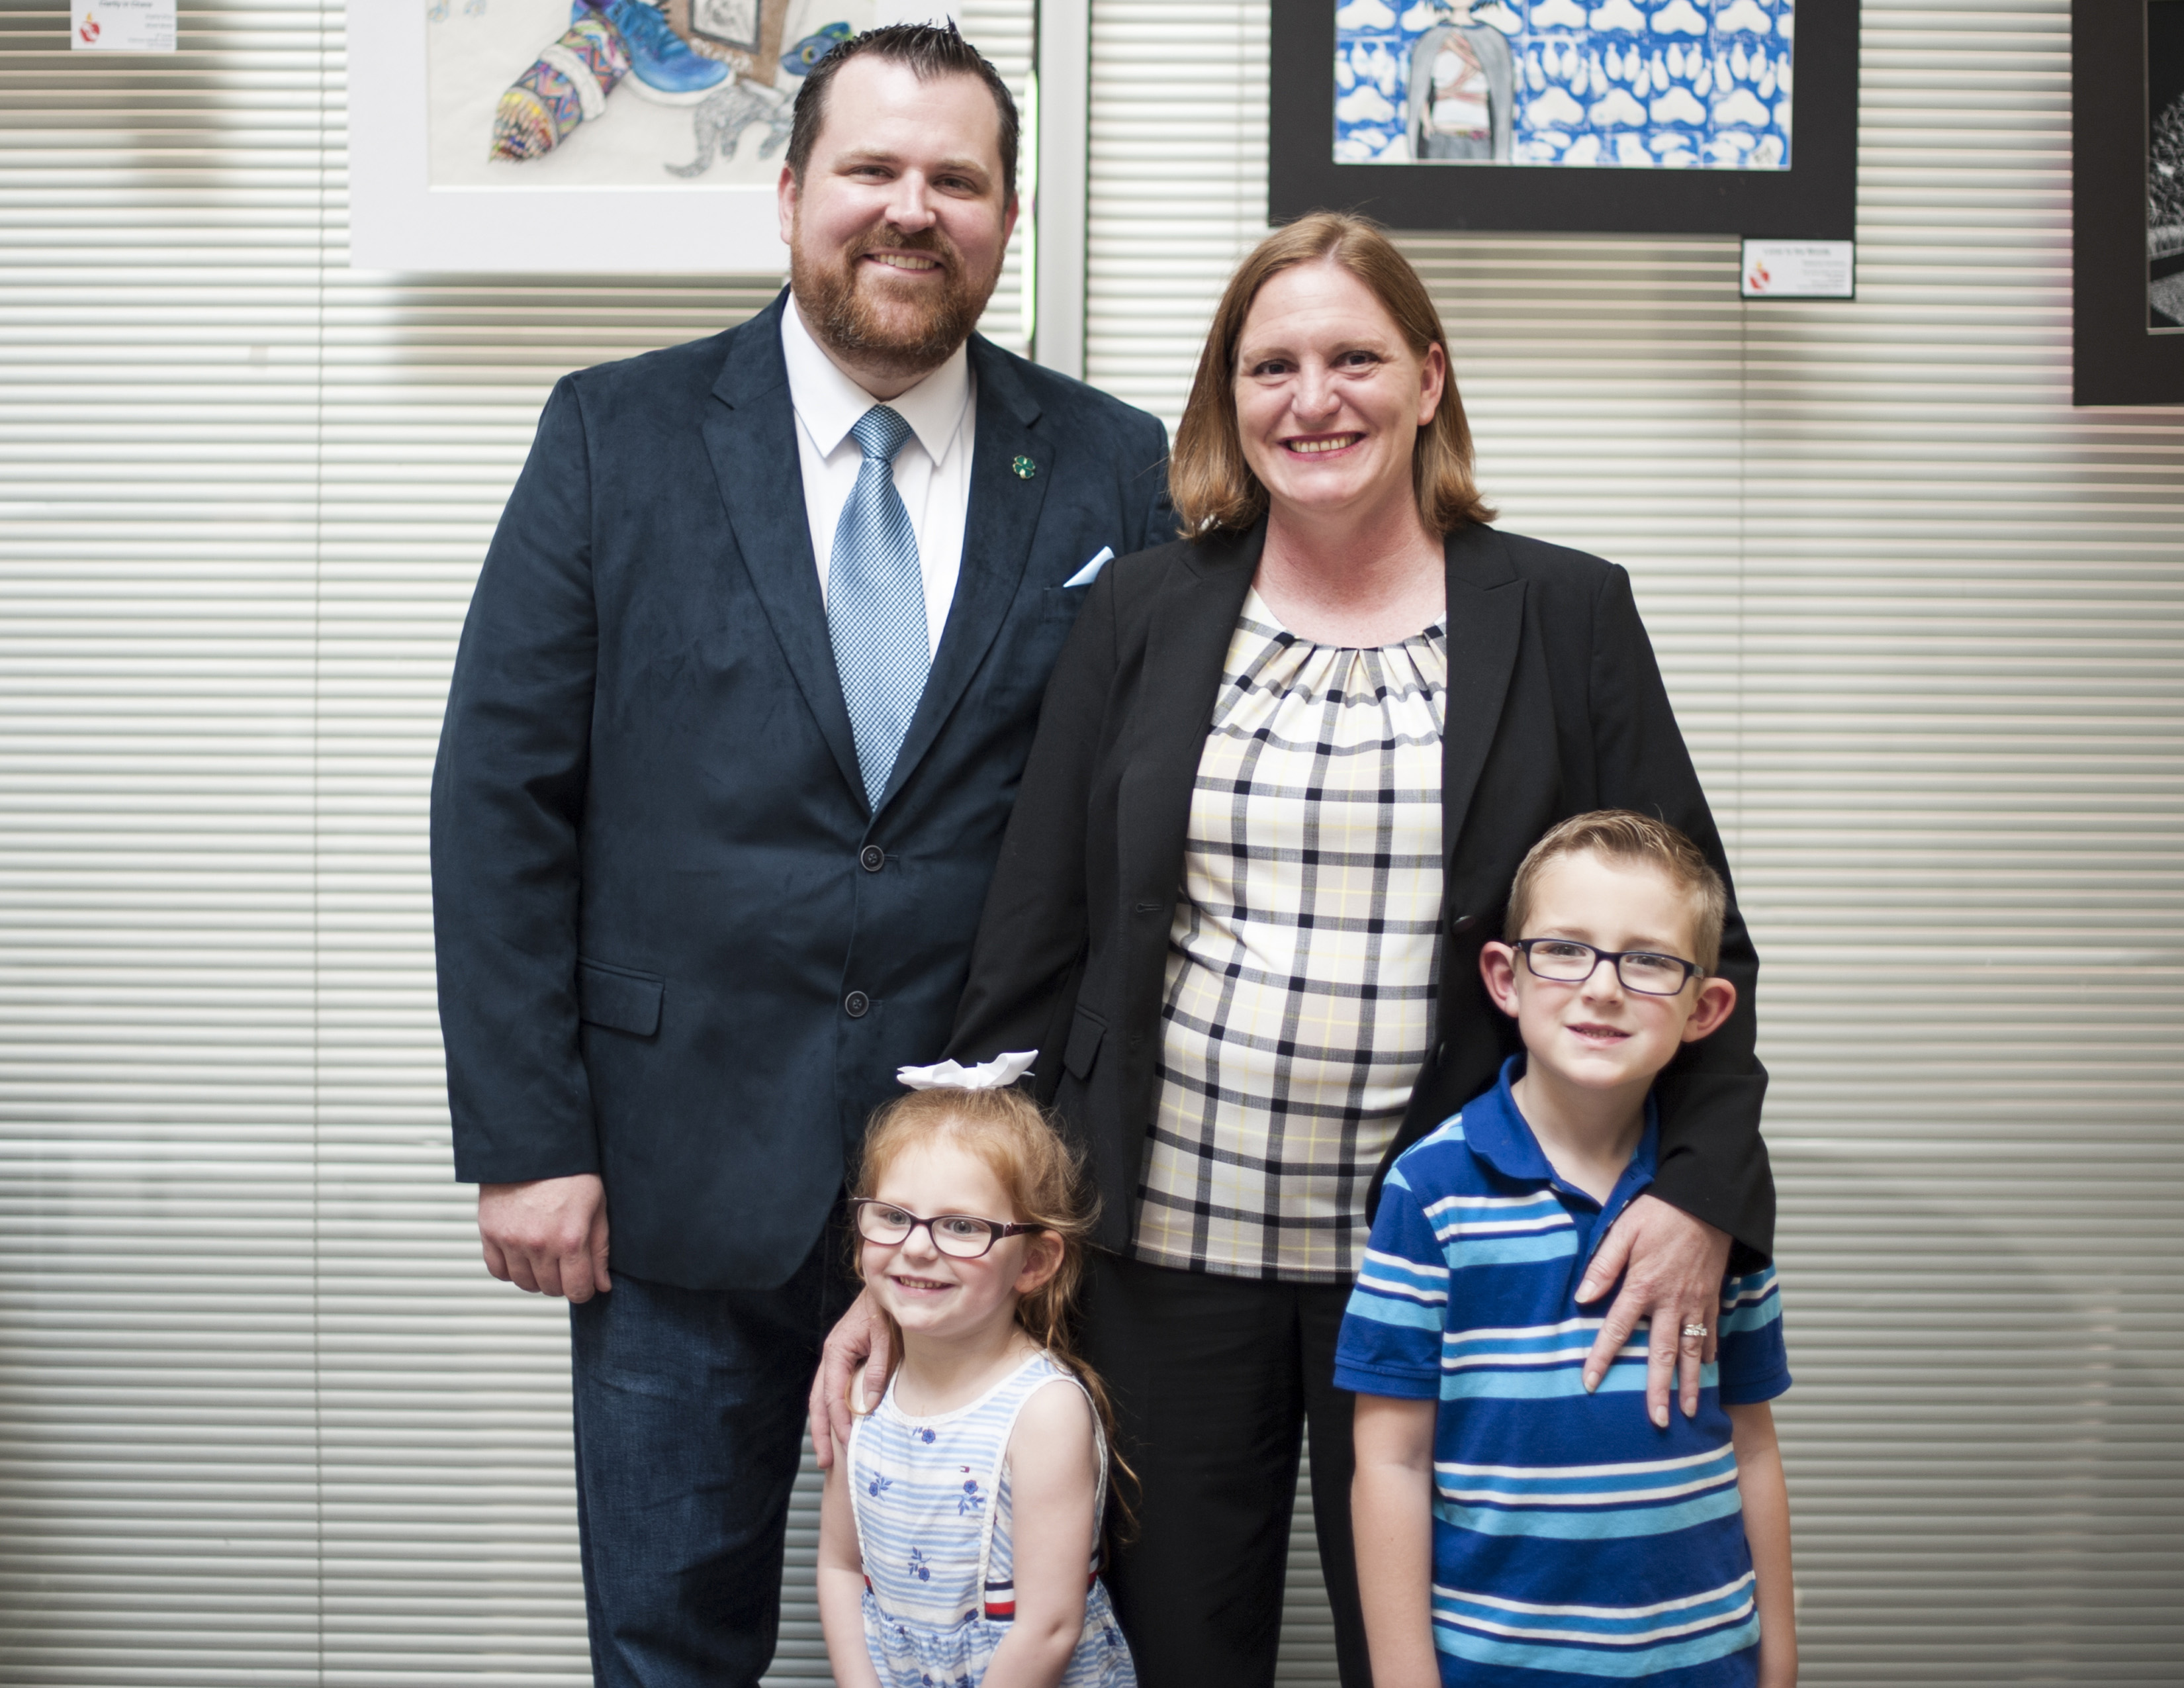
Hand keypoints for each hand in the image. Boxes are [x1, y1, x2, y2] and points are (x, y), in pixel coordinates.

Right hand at [477, 1173, 610, 1302]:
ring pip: (524, 1283)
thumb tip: (601, 1285)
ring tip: (545, 1256)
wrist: (533, 1146)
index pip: (577, 1290)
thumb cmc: (570, 1172)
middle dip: (562, 1281)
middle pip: (551, 1289)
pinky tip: (523, 1254)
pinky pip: (497, 1271)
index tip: (584, 1283)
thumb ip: (600, 1250)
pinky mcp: (489, 1233)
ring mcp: (511, 1240)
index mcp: (570, 1238)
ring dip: (537, 1277)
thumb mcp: (597, 1207)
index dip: (584, 1290)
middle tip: (566, 1263)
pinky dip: (510, 1269)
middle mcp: (539, 1243)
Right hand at [808, 1289, 893, 1471]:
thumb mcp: (885, 1337)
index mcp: (837, 1350)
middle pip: (818, 1402)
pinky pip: (833, 1390)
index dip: (839, 1422)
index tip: (847, 1444)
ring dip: (824, 1425)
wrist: (885, 1286)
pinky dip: (833, 1411)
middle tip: (825, 1462)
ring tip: (827, 1453)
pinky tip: (840, 1426)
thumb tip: (868, 1406)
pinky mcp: (845, 1358)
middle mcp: (831, 1356)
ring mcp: (836, 1358)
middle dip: (821, 1433)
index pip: (832, 1395)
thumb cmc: (885, 1308)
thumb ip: (877, 1369)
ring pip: (822, 1398)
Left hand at [1575, 1193, 1730, 1426]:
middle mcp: (1671, 1303)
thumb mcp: (1623, 1232)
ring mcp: (1695, 1303)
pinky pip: (1711, 1332)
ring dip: (1691, 1384)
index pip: (1617, 1331)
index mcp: (1643, 1288)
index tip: (1590, 1384)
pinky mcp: (1712, 1297)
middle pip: (1662, 1355)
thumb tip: (1582, 1298)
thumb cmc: (1660, 1213)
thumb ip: (1603, 1266)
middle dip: (1659, 1391)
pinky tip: (1708, 1369)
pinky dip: (1710, 1353)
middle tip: (1658, 1420)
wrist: (1707, 1202)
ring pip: (1692, 1352)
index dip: (1601, 1359)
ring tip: (1690, 1411)